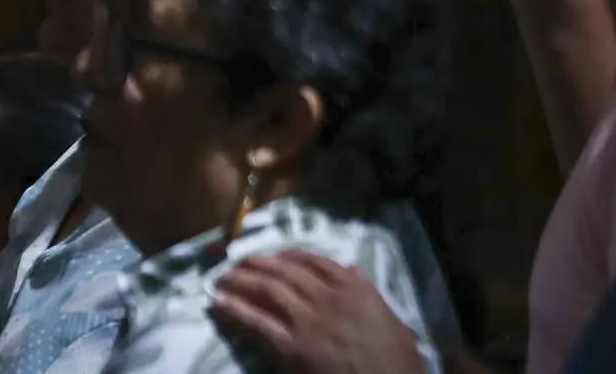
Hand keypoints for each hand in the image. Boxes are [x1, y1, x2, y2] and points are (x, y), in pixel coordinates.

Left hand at [211, 252, 423, 373]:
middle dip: (257, 264)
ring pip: (267, 291)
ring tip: (222, 277)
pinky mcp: (291, 349)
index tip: (272, 255)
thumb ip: (368, 291)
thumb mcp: (392, 319)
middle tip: (238, 261)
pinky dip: (235, 311)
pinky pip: (257, 324)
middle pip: (283, 271)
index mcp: (351, 287)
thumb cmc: (396, 360)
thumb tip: (352, 270)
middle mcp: (326, 297)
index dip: (287, 255)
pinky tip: (219, 304)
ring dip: (241, 281)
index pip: (312, 260)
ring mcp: (306, 322)